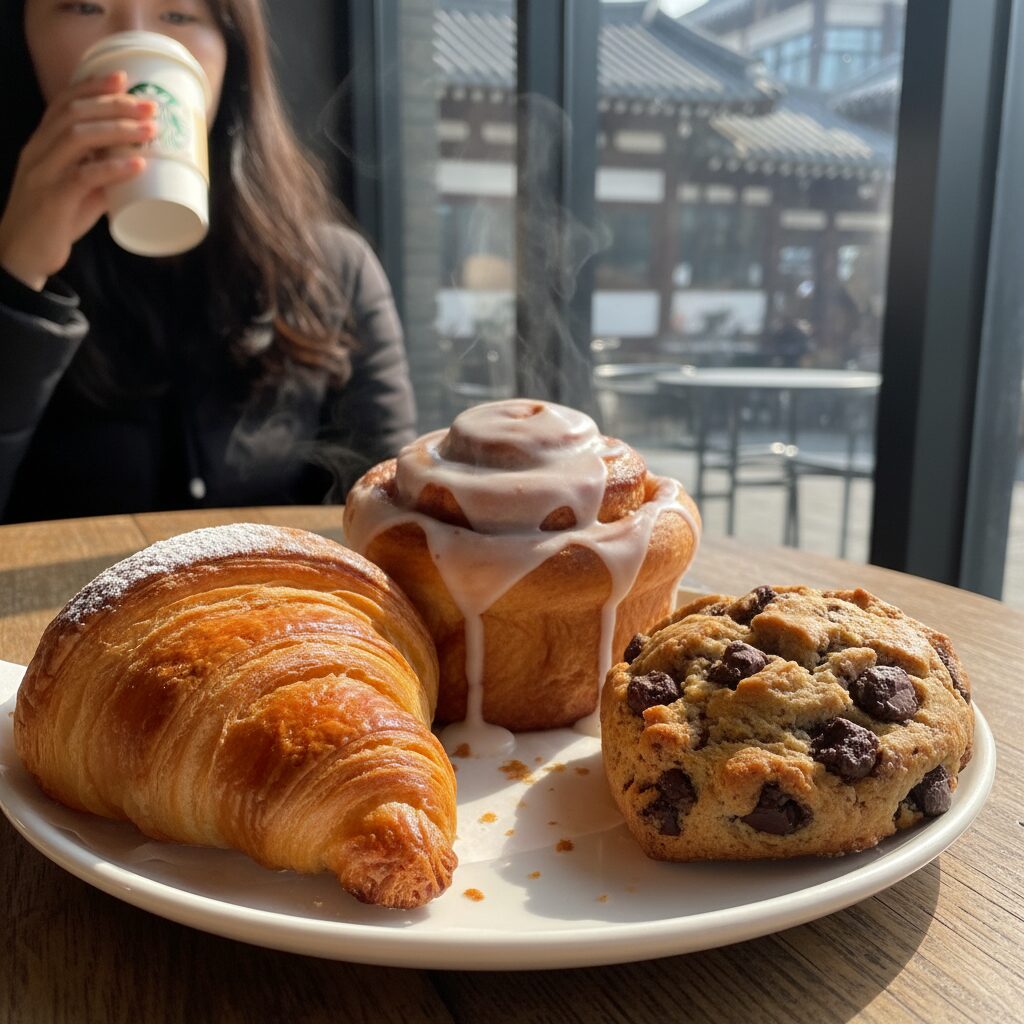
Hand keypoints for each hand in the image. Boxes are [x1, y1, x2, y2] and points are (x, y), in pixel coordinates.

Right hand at [0, 71, 155, 291]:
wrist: (23, 255)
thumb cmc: (54, 220)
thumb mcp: (79, 190)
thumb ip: (102, 175)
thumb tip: (137, 164)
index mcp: (42, 144)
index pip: (63, 102)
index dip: (92, 86)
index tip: (123, 78)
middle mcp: (38, 151)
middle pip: (74, 112)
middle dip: (114, 105)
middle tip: (150, 107)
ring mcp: (43, 173)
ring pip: (78, 137)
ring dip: (118, 130)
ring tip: (151, 131)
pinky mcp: (52, 199)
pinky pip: (83, 176)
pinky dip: (113, 167)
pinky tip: (137, 164)